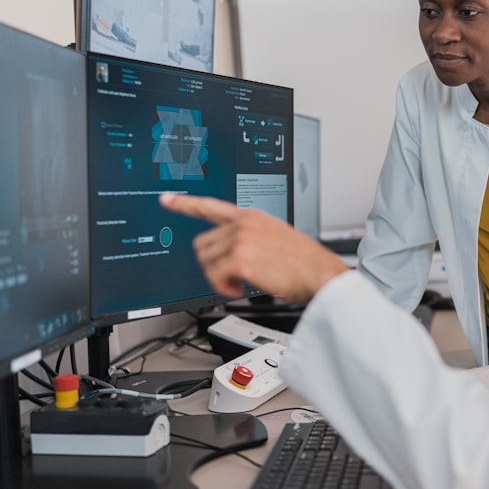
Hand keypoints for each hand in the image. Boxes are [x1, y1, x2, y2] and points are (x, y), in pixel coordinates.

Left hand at [159, 193, 348, 303]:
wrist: (321, 274)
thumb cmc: (306, 263)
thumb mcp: (278, 237)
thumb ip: (253, 237)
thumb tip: (231, 254)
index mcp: (252, 217)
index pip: (211, 206)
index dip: (185, 204)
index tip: (167, 199)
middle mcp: (244, 224)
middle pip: (202, 244)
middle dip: (212, 264)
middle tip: (231, 275)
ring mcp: (241, 239)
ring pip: (205, 262)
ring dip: (218, 277)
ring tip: (239, 283)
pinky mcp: (240, 258)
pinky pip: (214, 276)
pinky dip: (223, 288)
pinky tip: (239, 289)